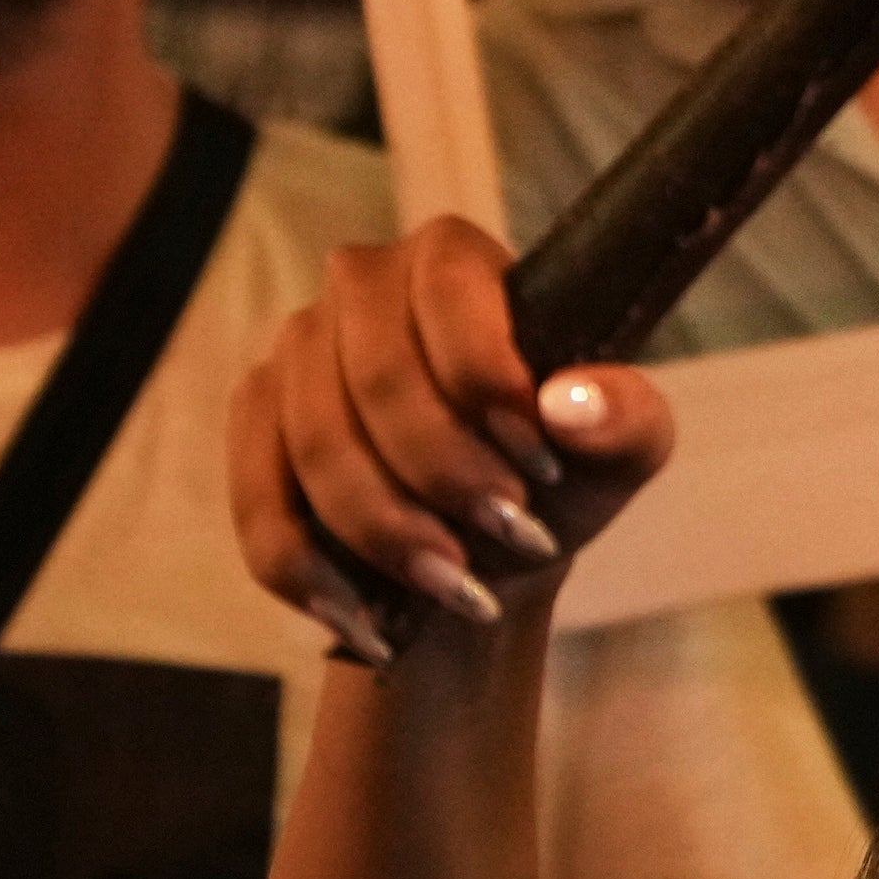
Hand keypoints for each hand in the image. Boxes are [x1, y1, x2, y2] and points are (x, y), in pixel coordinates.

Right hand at [229, 220, 674, 655]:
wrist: (489, 550)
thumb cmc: (555, 476)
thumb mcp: (620, 453)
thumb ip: (625, 418)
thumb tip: (568, 405)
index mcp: (451, 257)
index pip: (447, 293)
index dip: (490, 382)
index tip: (541, 466)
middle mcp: (359, 284)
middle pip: (379, 381)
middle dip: (447, 477)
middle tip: (512, 538)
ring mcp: (295, 351)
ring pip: (318, 450)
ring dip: (389, 534)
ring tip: (460, 589)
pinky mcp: (253, 423)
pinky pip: (260, 507)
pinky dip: (313, 576)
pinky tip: (369, 620)